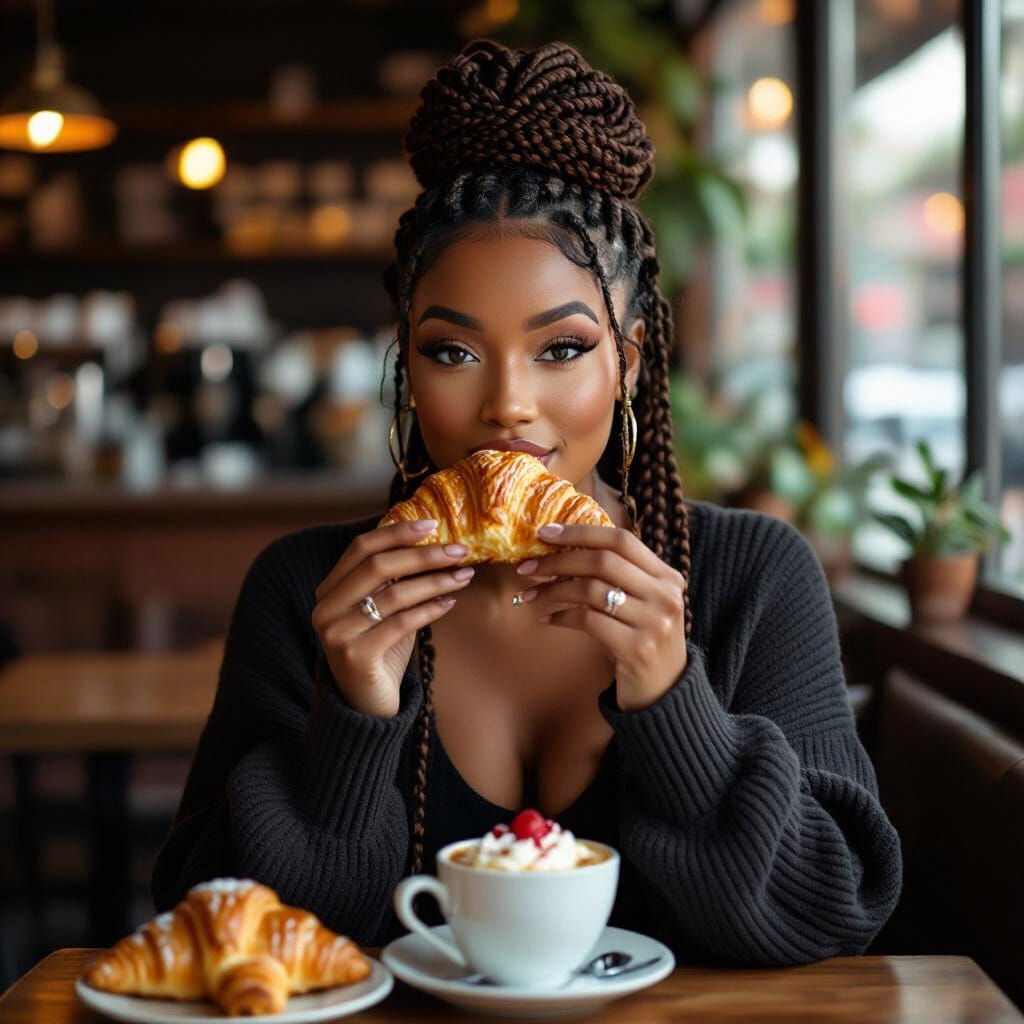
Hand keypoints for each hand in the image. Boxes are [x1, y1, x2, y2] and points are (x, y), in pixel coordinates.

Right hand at [310, 520, 473, 716]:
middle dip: (423, 555)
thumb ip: (396, 580)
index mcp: (329, 590)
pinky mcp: (356, 656)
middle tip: (459, 550)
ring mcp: (337, 633)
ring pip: (393, 594)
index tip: (432, 524)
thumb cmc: (381, 651)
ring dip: (435, 581)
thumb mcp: (385, 609)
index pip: (361, 548)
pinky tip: (451, 603)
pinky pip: (401, 623)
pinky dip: (430, 609)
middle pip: (377, 566)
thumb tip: (434, 542)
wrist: (365, 706)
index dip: (396, 532)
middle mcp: (326, 608)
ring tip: (463, 575)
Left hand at [514, 523, 687, 711]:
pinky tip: (547, 619)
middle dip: (558, 560)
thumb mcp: (643, 603)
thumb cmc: (642, 641)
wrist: (664, 694)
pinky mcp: (636, 648)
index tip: (545, 533)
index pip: (621, 540)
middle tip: (528, 566)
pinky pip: (587, 621)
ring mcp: (653, 622)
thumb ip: (620, 576)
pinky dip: (561, 617)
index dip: (580, 532)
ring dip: (553, 590)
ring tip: (530, 594)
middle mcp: (665, 595)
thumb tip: (564, 547)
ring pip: (591, 590)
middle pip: (603, 561)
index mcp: (668, 577)